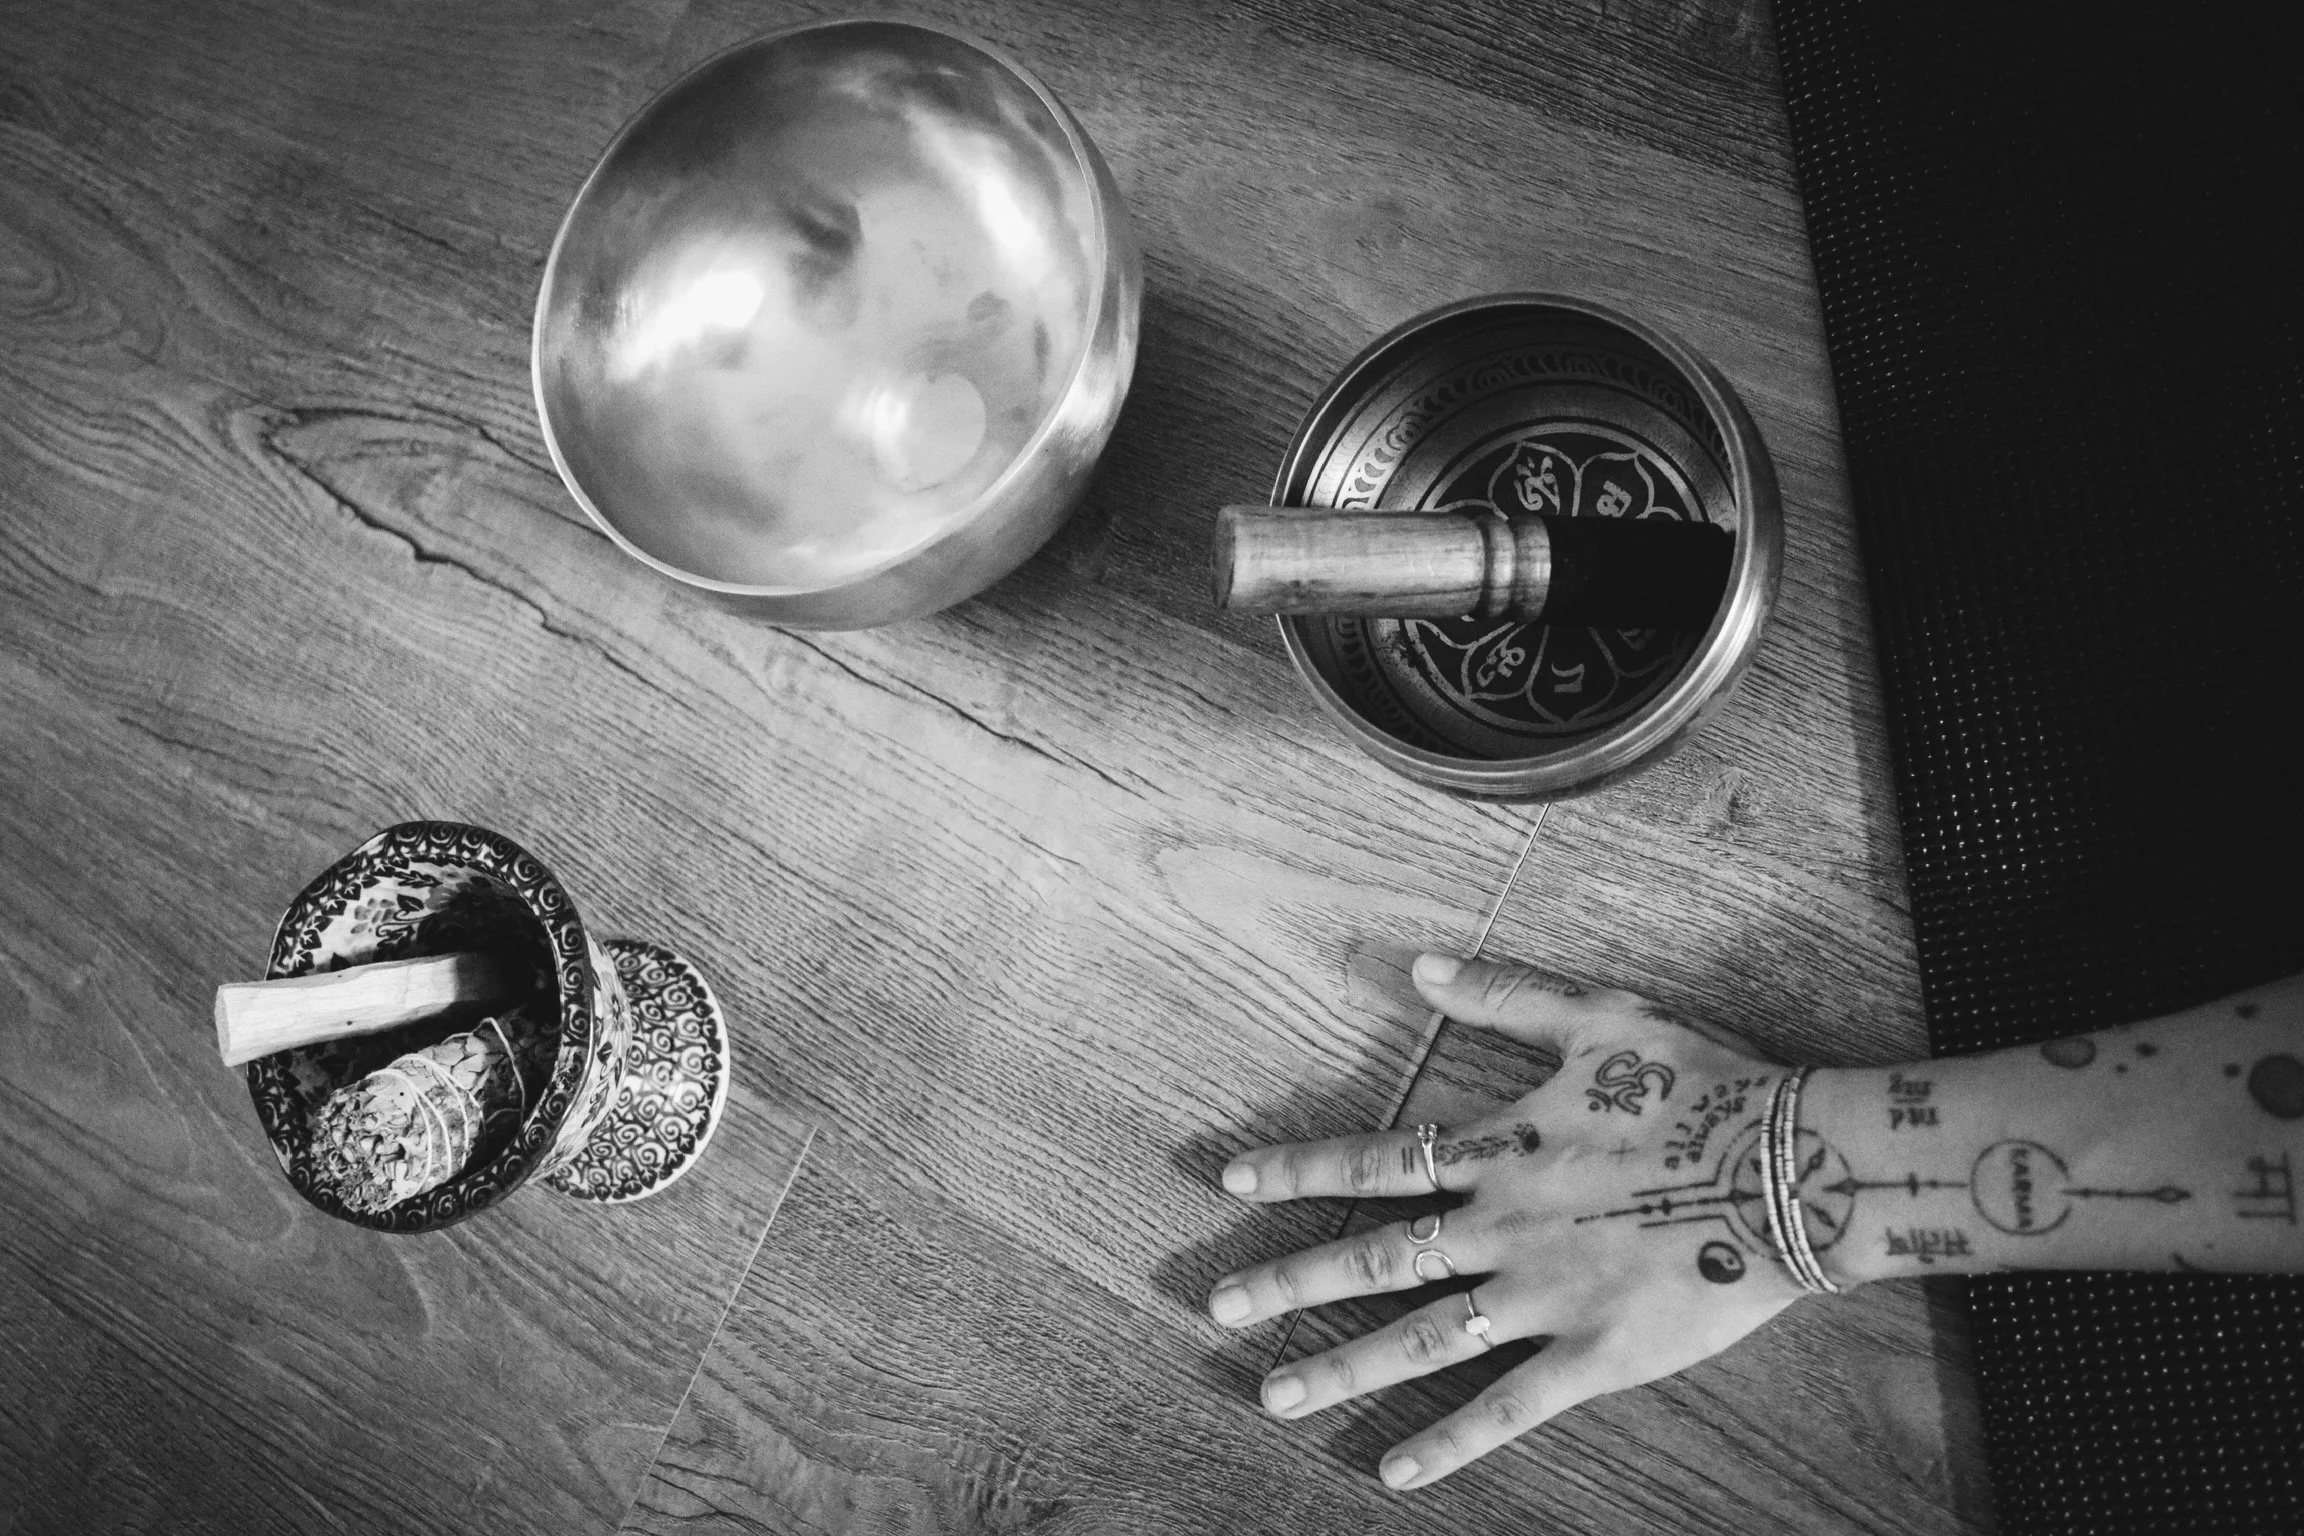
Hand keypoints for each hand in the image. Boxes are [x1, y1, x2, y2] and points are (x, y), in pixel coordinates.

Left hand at [1209, 953, 1806, 1490]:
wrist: (1798, 1164)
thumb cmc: (1707, 1082)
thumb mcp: (1599, 1015)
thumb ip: (1503, 995)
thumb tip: (1419, 965)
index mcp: (1502, 1149)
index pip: (1375, 1161)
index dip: (1300, 1168)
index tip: (1233, 1180)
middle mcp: (1504, 1226)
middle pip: (1375, 1257)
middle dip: (1290, 1281)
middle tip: (1218, 1305)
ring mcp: (1545, 1297)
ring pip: (1421, 1338)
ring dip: (1342, 1366)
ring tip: (1273, 1394)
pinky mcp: (1597, 1355)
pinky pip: (1509, 1407)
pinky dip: (1449, 1441)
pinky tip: (1393, 1471)